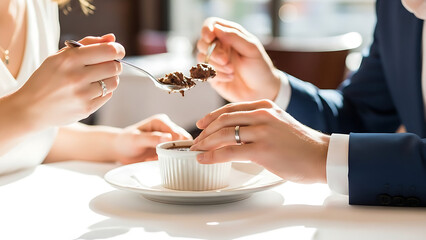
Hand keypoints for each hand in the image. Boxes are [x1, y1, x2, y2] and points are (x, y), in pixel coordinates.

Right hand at [12, 34, 124, 129]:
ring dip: (110, 78)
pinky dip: (103, 91)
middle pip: (114, 67)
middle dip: (115, 64)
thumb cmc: (49, 77)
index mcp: (69, 59)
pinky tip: (91, 90)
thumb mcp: (61, 56)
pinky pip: (107, 95)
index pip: (108, 51)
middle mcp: (77, 76)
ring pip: (113, 82)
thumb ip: (87, 44)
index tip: (118, 51)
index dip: (118, 50)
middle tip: (108, 65)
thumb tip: (112, 38)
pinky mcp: (86, 109)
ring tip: (98, 78)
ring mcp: (82, 94)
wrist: (32, 107)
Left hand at [113, 114, 191, 163]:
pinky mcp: (168, 146)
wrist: (120, 150)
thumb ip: (152, 139)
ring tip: (177, 162)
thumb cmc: (125, 142)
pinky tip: (175, 163)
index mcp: (161, 121)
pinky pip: (179, 152)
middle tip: (178, 160)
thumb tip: (169, 138)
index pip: (177, 133)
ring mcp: (169, 137)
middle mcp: (167, 127)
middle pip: (184, 139)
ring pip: (184, 146)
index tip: (175, 156)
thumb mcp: (136, 140)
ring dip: (183, 154)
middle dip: (184, 150)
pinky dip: (179, 157)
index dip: (179, 145)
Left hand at [191, 100, 328, 183]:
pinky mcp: (263, 150)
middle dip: (205, 133)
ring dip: (205, 144)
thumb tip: (236, 131)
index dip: (212, 117)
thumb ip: (260, 121)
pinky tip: (204, 160)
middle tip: (195, 142)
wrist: (321, 156)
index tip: (201, 125)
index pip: (231, 108)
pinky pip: (229, 151)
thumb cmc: (300, 143)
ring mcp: (262, 132)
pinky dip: (213, 156)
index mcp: (265, 106)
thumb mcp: (279, 122)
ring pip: (223, 135)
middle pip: (223, 120)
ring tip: (196, 151)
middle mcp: (262, 115)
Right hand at [197, 17, 280, 101]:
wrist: (262, 90)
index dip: (207, 29)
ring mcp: (214, 62)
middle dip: (213, 52)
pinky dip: (218, 75)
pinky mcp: (212, 76)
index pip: (211, 24)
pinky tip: (231, 77)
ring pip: (201, 58)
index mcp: (229, 35)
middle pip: (202, 42)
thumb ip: (235, 37)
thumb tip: (217, 28)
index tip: (210, 38)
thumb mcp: (252, 49)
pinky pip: (205, 73)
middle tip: (226, 60)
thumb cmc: (260, 67)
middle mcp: (219, 46)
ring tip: (232, 71)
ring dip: (216, 65)